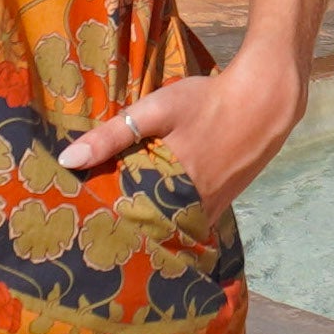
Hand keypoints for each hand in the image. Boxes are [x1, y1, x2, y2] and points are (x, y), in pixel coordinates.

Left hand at [58, 39, 311, 215]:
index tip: (81, 229)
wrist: (264, 101)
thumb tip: (68, 161)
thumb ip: (112, 136)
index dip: (105, 226)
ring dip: (152, 227)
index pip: (127, 221)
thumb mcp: (156, 110)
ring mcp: (212, 207)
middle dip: (126, 231)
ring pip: (173, 227)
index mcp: (169, 187)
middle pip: (151, 229)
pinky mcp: (225, 201)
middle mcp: (192, 205)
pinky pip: (194, 220)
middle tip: (95, 233)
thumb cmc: (207, 102)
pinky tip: (159, 212)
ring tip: (122, 227)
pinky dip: (175, 220)